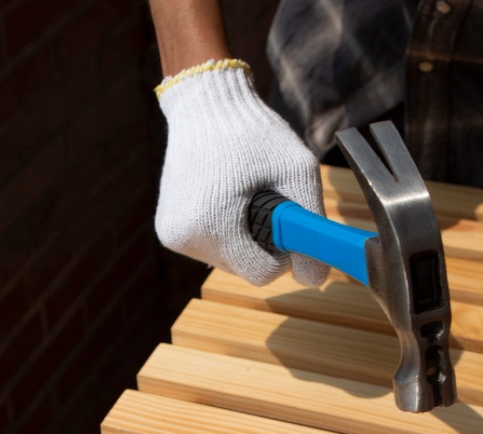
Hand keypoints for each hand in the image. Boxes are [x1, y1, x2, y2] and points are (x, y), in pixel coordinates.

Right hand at [154, 59, 328, 286]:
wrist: (207, 105)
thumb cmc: (255, 133)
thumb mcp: (297, 172)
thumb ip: (310, 225)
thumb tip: (315, 279)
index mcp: (214, 223)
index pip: (262, 273)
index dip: (283, 253)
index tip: (285, 221)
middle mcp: (186, 236)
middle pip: (245, 269)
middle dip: (262, 244)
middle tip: (264, 201)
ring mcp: (172, 235)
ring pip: (228, 261)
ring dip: (244, 239)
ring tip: (242, 195)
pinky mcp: (168, 231)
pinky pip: (210, 248)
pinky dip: (225, 232)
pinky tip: (224, 199)